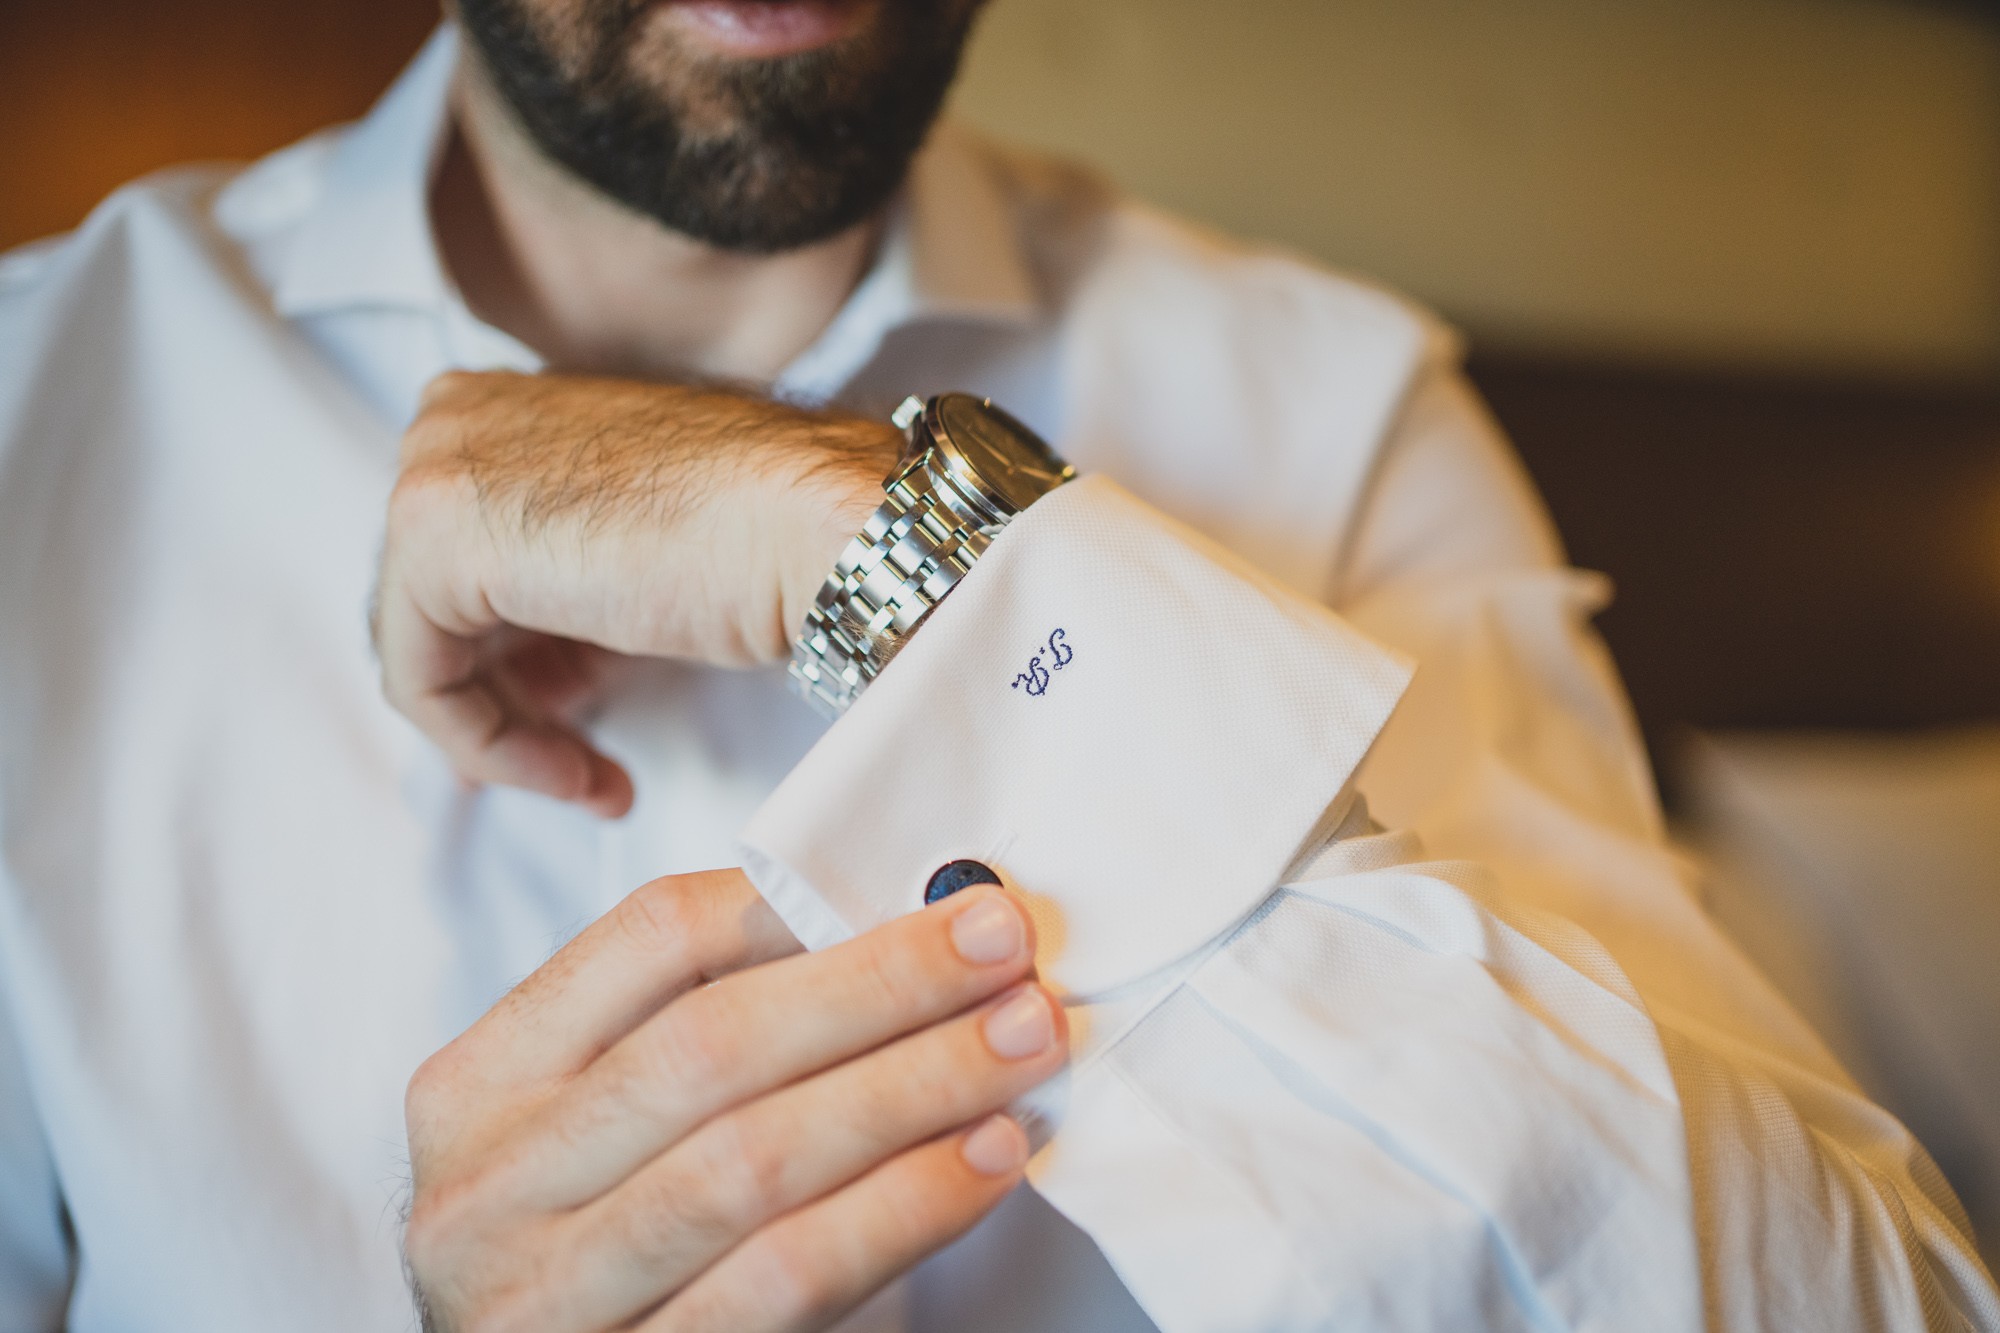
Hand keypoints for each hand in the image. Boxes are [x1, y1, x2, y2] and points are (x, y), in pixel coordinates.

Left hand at [373, 371, 900, 816]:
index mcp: (506, 409)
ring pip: (424, 652)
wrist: (815, 526)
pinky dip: (494, 748)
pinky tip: (579, 773)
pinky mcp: (432, 537)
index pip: (465, 567)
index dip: (518, 667)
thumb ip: (563, 594)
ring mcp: (433, 468)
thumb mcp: (637, 562)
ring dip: (514, 740)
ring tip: (596, 781)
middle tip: (588, 771)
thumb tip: (531, 679)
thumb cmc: (765, 535)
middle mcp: (454, 419)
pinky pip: (422, 683)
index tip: (577, 736)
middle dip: (513, 703)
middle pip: (437, 610)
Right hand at [404, 868, 1065, 1332]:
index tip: (930, 895)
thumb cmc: (599, 1242)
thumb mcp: (599, 1126)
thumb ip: (701, 1031)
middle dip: (880, 988)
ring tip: (1019, 1043)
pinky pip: (788, 1278)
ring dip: (913, 1088)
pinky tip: (985, 1160)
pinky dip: (904, 1207)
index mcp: (479, 1086)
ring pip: (755, 1161)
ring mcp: (549, 1297)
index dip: (798, 903)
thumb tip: (891, 927)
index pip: (645, 942)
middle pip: (710, 1047)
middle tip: (1002, 949)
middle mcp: (490, 1189)